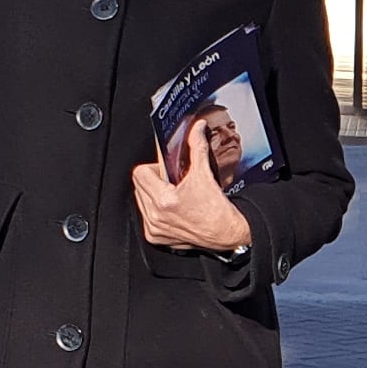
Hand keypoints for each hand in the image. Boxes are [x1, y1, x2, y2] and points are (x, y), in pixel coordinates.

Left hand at [130, 112, 253, 253]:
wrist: (227, 234)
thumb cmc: (217, 211)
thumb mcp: (205, 175)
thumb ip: (197, 148)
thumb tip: (196, 130)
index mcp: (163, 201)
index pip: (140, 173)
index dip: (154, 168)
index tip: (166, 170)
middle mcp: (156, 216)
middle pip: (139, 186)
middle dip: (155, 181)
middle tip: (173, 183)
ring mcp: (155, 228)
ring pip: (141, 201)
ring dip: (154, 196)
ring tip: (174, 197)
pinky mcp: (157, 237)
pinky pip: (147, 217)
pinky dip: (157, 211)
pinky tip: (173, 210)